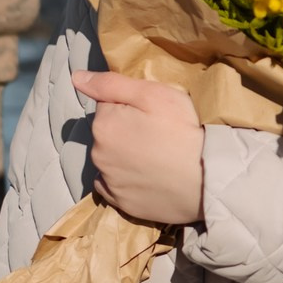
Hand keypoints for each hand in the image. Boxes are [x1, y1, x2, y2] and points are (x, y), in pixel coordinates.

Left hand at [75, 70, 204, 225]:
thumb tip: (76, 77)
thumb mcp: (153, 94)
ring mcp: (109, 183)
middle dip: (125, 130)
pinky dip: (125, 181)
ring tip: (156, 157)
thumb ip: (110, 84)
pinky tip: (147, 177)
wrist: (207, 179)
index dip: (131, 107)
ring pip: (111, 159)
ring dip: (124, 156)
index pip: (108, 106)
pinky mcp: (122, 205)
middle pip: (108, 133)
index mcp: (102, 125)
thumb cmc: (183, 130)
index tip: (152, 113)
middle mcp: (98, 155)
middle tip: (157, 134)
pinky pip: (115, 187)